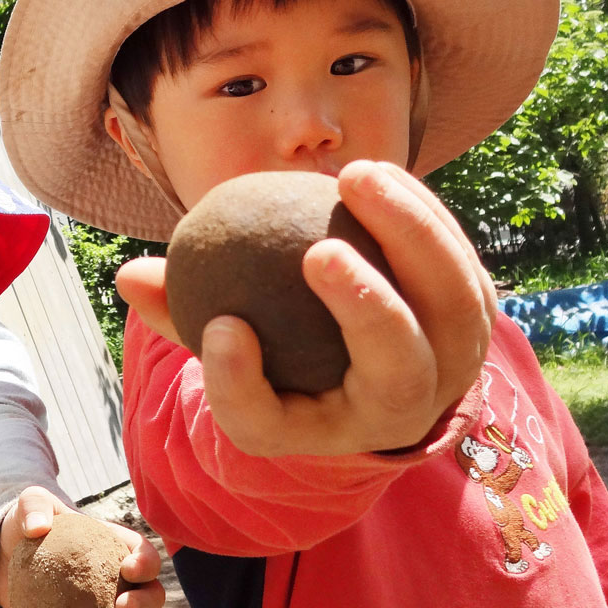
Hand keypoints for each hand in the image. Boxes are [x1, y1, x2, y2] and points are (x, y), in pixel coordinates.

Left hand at [0, 486, 165, 607]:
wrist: (5, 557)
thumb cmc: (27, 525)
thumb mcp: (29, 505)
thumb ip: (34, 507)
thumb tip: (37, 528)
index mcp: (116, 550)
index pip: (143, 555)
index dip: (147, 564)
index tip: (130, 569)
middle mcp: (117, 586)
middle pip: (149, 599)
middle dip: (145, 606)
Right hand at [117, 161, 492, 456]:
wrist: (371, 366)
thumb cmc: (278, 358)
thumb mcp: (222, 348)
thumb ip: (179, 315)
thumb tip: (129, 274)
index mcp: (325, 434)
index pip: (279, 424)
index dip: (243, 385)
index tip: (219, 329)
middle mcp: (403, 411)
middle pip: (400, 370)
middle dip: (368, 311)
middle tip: (319, 251)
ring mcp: (456, 361)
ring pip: (455, 306)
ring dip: (414, 235)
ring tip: (355, 176)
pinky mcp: (478, 310)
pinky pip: (462, 257)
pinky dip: (423, 212)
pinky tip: (373, 172)